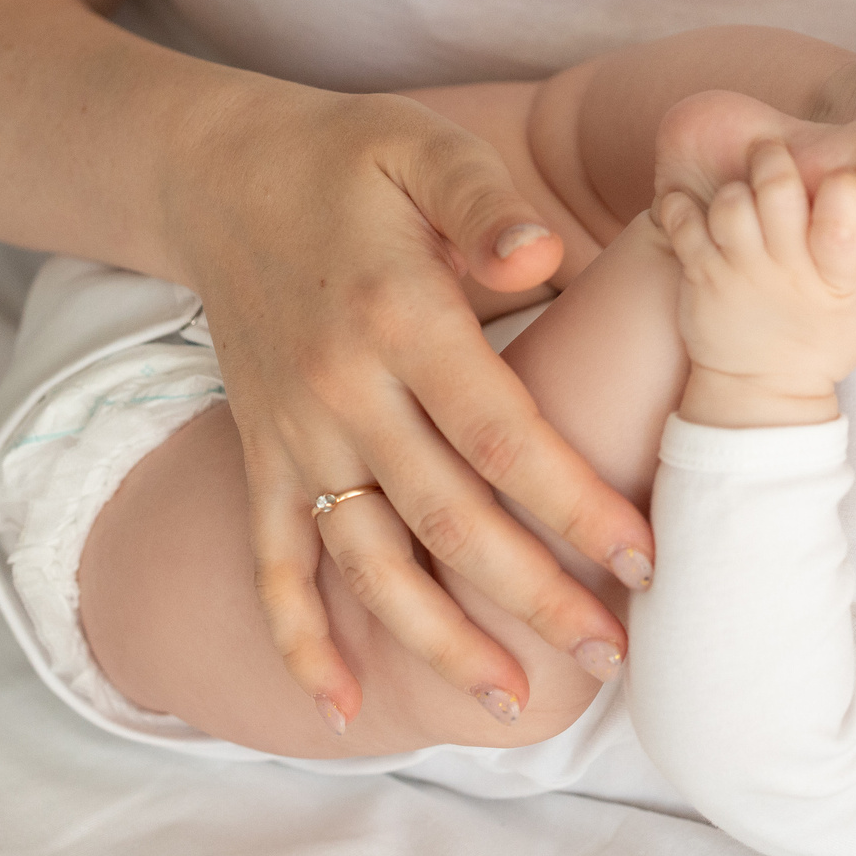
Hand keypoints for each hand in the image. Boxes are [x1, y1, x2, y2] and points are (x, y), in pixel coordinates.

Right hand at [168, 85, 651, 731]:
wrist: (213, 171)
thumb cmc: (350, 157)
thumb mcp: (424, 149)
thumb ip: (486, 204)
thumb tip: (544, 255)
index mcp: (398, 316)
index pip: (500, 433)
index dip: (572, 502)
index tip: (642, 558)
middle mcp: (342, 390)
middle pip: (446, 519)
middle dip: (533, 596)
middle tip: (611, 657)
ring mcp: (295, 432)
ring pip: (368, 561)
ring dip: (437, 641)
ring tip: (514, 703)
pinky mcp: (261, 452)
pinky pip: (273, 561)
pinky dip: (302, 637)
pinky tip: (343, 705)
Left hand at [656, 141, 855, 426]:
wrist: (759, 390)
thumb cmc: (819, 345)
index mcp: (834, 278)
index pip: (843, 222)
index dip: (843, 189)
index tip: (841, 180)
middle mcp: (787, 270)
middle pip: (778, 193)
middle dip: (775, 161)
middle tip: (773, 155)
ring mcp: (740, 272)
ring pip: (731, 205)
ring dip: (734, 188)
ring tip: (741, 193)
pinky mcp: (702, 276)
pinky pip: (683, 227)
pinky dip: (679, 206)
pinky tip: (687, 202)